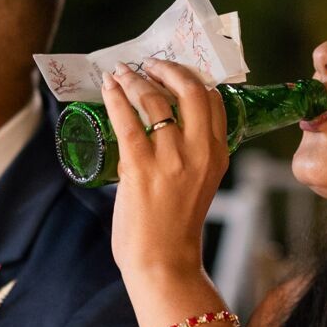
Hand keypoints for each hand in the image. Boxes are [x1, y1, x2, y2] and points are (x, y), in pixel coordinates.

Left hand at [101, 59, 228, 289]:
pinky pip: (127, 119)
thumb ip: (192, 155)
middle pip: (191, 90)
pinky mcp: (141, 165)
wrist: (163, 262)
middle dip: (169, 70)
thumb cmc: (175, 227)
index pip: (214, 102)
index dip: (194, 80)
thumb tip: (166, 124)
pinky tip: (109, 88)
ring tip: (123, 73)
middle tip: (150, 64)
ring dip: (135, 80)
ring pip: (155, 99)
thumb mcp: (200, 183)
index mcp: (217, 155)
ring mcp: (170, 157)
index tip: (174, 73)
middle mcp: (199, 151)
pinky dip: (116, 97)